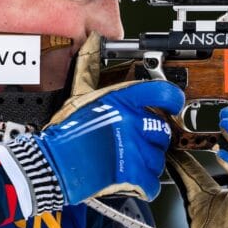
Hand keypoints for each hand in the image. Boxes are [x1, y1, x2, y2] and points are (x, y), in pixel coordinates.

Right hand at [33, 80, 183, 203]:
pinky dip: (144, 185)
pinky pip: (152, 182)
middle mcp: (134, 122)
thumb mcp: (79, 96)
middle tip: (137, 142)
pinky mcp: (133, 175)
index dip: (173, 100)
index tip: (174, 105)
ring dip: (147, 162)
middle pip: (163, 131)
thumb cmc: (64, 132)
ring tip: (127, 162)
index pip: (164, 93)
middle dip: (153, 139)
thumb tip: (91, 42)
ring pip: (158, 158)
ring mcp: (136, 149)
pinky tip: (130, 180)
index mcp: (123, 100)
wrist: (53, 164)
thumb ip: (91, 71)